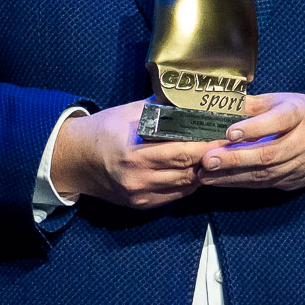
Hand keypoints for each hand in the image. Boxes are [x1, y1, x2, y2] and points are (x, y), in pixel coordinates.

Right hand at [49, 103, 217, 211]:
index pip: (182, 151)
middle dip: (212, 157)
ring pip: (185, 186)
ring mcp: (139, 194)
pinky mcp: (140, 204)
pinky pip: (174, 195)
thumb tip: (191, 100)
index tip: (226, 134)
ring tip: (218, 155)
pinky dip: (189, 183)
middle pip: (188, 171)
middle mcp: (136, 178)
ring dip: (203, 171)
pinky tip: (197, 169)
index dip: (208, 144)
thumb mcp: (128, 113)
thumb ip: (160, 109)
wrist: (73, 159)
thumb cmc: (101, 131)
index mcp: (133, 153)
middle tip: (230, 144)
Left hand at [206, 92, 304, 193]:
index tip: (229, 133)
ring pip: (265, 173)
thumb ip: (251, 104)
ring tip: (206, 174)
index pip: (279, 121)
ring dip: (232, 176)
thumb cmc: (297, 112)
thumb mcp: (278, 100)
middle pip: (269, 153)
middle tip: (208, 160)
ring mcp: (302, 163)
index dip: (254, 128)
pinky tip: (220, 180)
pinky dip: (240, 182)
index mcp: (301, 114)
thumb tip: (219, 103)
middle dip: (236, 159)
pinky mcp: (295, 180)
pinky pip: (265, 184)